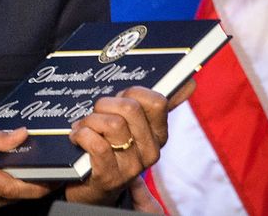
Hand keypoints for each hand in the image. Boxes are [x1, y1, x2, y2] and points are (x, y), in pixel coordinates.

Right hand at [0, 125, 53, 214]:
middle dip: (30, 185)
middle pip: (11, 196)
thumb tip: (20, 136)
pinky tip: (0, 180)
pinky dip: (0, 195)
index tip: (53, 178)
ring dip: (15, 190)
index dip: (36, 186)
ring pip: (3, 203)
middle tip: (44, 170)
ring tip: (23, 173)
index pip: (12, 187)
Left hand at [65, 84, 186, 205]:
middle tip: (97, 113)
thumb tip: (189, 82)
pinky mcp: (110, 176)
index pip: (157, 102)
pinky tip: (77, 137)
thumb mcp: (132, 122)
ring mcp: (132, 166)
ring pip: (112, 124)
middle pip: (130, 108)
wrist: (92, 184)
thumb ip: (153, 104)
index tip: (120, 98)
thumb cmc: (110, 144)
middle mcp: (151, 151)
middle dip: (105, 104)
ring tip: (84, 127)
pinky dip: (81, 135)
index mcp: (158, 134)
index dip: (132, 92)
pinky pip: (96, 143)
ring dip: (90, 121)